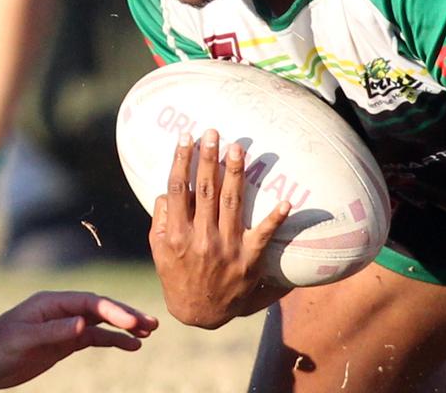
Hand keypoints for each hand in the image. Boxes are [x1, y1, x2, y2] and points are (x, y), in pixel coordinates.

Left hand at [0, 291, 157, 388]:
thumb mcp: (23, 339)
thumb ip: (54, 331)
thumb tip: (85, 325)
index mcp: (52, 302)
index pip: (90, 303)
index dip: (113, 311)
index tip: (132, 323)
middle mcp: (62, 310)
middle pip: (101, 309)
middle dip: (127, 315)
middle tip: (152, 324)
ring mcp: (64, 326)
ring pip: (102, 323)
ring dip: (125, 327)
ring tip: (149, 332)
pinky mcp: (64, 343)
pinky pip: (95, 338)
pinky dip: (113, 341)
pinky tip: (130, 346)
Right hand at [150, 129, 291, 328]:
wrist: (199, 313)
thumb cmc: (177, 275)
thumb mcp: (159, 250)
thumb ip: (162, 219)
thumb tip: (167, 190)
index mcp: (177, 234)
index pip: (178, 190)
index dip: (182, 161)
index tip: (186, 137)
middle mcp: (201, 238)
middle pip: (205, 191)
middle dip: (209, 159)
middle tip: (214, 132)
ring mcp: (226, 248)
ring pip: (231, 203)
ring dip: (235, 174)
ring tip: (238, 149)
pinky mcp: (248, 259)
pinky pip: (263, 235)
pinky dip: (275, 219)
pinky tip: (286, 201)